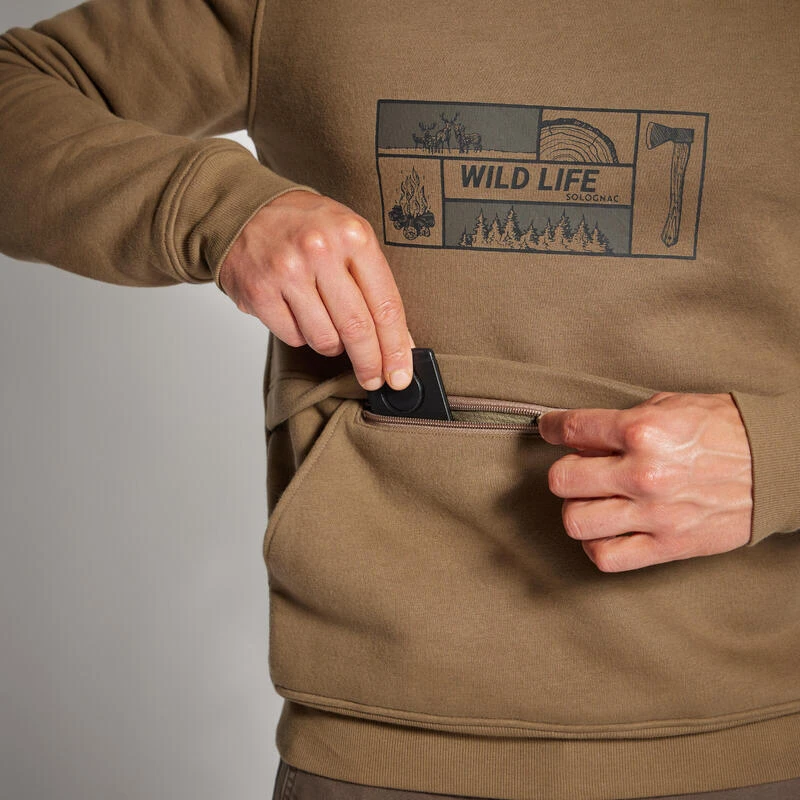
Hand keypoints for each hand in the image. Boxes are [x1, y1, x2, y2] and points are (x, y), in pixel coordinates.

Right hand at [218, 190, 413, 390]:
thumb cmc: (306, 226)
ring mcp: (287, 272)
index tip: (401, 374)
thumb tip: (400, 342)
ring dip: (332, 345)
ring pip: (325, 339)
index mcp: (353, 236)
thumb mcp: (349, 236)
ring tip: (328, 325)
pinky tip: (298, 314)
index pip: (385, 305)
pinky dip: (301, 335)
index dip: (396, 347)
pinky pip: (294, 337)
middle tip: (375, 379)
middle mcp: (320, 251)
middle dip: (370, 363)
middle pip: (357, 328)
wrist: (245, 209)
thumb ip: (376, 284)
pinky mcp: (259, 292)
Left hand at [537, 392, 752, 571]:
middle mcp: (642, 473)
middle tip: (579, 469)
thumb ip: (623, 420)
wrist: (781, 465)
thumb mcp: (672, 405)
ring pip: (575, 522)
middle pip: (562, 480)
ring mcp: (653, 513)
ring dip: (577, 509)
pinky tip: (606, 531)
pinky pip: (606, 557)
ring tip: (592, 501)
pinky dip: (596, 546)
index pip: (571, 428)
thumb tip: (584, 438)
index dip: (550, 427)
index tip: (549, 428)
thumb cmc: (728, 430)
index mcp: (642, 429)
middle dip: (565, 471)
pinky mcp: (668, 545)